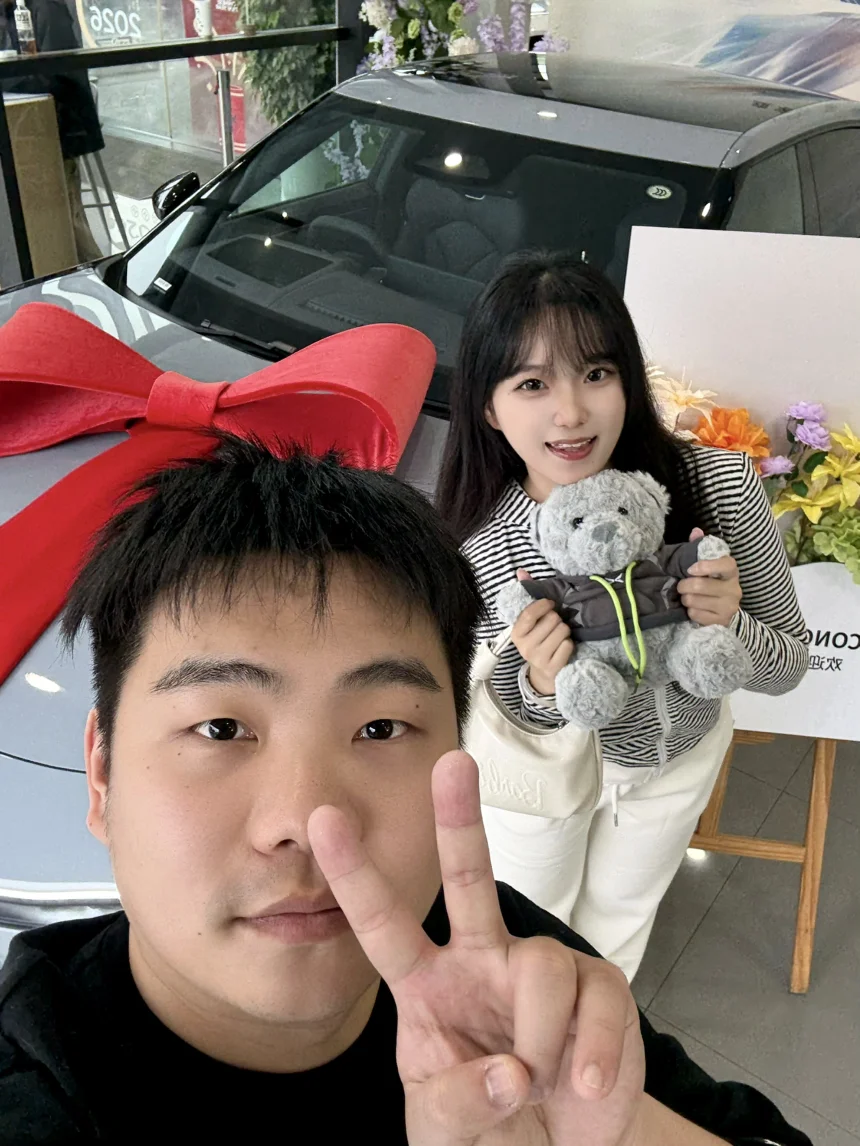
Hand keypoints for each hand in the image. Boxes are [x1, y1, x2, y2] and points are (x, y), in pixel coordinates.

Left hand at [308, 751, 645, 1145]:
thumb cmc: (486, 1128)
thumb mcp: (441, 1128)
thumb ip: (458, 1102)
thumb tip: (511, 1072)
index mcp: (427, 983)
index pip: (384, 924)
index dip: (355, 874)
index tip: (325, 820)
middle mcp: (480, 960)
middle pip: (469, 879)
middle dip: (459, 819)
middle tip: (453, 763)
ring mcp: (539, 970)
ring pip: (539, 967)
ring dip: (538, 1042)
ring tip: (541, 1087)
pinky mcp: (596, 989)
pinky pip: (597, 1002)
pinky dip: (593, 1054)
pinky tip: (583, 1085)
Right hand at [511, 570, 573, 695]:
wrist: (544, 673)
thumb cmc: (539, 640)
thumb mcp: (531, 622)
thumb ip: (528, 594)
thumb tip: (521, 571)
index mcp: (517, 633)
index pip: (529, 613)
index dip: (543, 605)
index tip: (551, 604)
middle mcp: (525, 647)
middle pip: (551, 620)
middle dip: (557, 620)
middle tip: (554, 626)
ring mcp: (538, 659)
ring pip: (562, 631)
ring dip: (565, 632)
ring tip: (559, 636)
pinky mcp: (552, 668)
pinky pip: (568, 646)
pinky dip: (570, 644)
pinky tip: (564, 648)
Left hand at [677, 529, 741, 627]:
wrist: (727, 612)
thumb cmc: (714, 584)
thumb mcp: (710, 566)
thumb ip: (702, 548)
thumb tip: (696, 531)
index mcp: (731, 573)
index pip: (726, 565)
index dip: (707, 565)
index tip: (691, 569)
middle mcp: (734, 590)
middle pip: (701, 586)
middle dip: (684, 585)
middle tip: (681, 586)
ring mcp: (729, 607)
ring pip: (695, 601)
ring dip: (686, 599)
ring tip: (688, 597)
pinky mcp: (721, 622)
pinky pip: (696, 615)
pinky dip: (690, 612)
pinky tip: (695, 608)